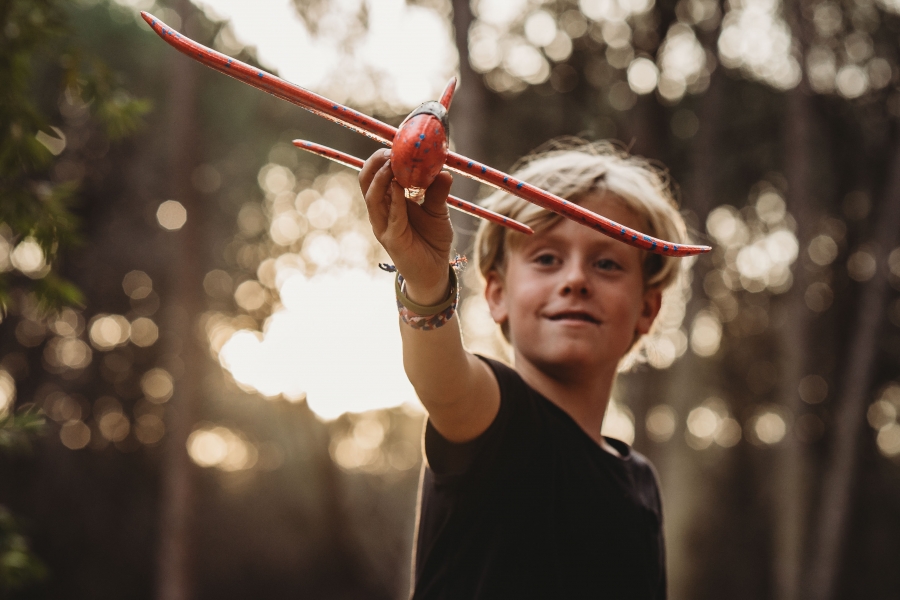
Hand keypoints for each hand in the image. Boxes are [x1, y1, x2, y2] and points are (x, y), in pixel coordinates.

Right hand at [359, 148, 454, 305]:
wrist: (434, 273)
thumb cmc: (432, 241)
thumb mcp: (439, 212)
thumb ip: (438, 192)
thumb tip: (445, 170)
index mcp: (389, 201)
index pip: (376, 174)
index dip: (382, 157)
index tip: (395, 142)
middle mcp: (381, 212)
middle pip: (366, 181)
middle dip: (376, 163)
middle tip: (390, 149)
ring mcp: (383, 226)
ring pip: (372, 197)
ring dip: (381, 178)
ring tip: (392, 163)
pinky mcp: (392, 240)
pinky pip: (390, 216)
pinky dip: (394, 200)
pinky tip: (400, 187)